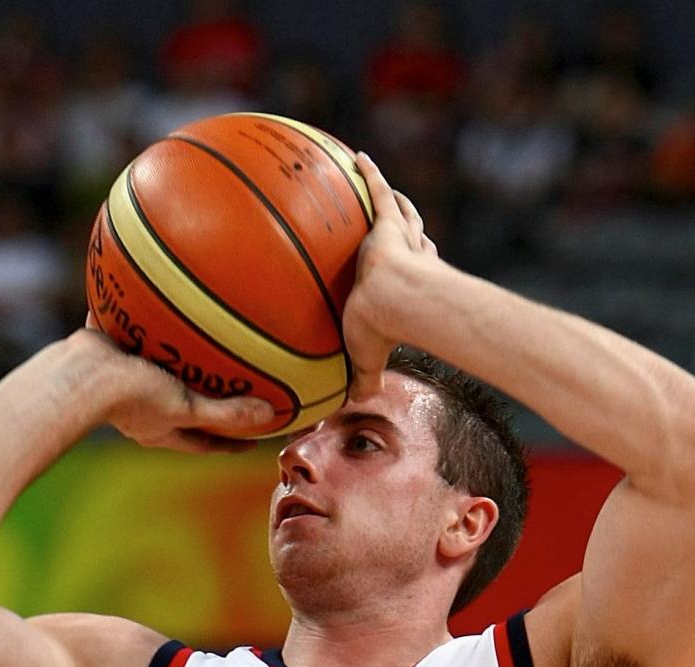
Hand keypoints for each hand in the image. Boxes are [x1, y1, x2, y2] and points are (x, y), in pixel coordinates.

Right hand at [76, 326, 273, 451]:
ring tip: (200, 343)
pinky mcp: (111, 351)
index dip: (229, 443)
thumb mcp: (186, 407)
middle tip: (234, 391)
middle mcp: (145, 409)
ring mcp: (125, 381)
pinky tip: (158, 299)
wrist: (80, 373)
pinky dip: (146, 321)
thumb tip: (269, 415)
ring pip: (160, 371)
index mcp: (163, 428)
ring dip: (179, 361)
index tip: (254, 442)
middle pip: (183, 409)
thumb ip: (225, 412)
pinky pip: (134, 334)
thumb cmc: (131, 397)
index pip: (205, 442)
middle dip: (206, 401)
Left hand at [343, 153, 437, 399]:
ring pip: (399, 213)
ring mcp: (399, 238)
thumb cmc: (387, 331)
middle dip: (412, 229)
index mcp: (414, 287)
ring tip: (380, 186)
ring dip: (392, 200)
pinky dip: (368, 174)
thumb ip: (363, 378)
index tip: (418, 265)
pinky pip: (374, 191)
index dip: (419, 266)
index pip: (418, 271)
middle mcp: (414, 258)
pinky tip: (356, 156)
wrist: (396, 302)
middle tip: (407, 224)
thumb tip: (352, 403)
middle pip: (415, 237)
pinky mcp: (385, 223)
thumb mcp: (369, 359)